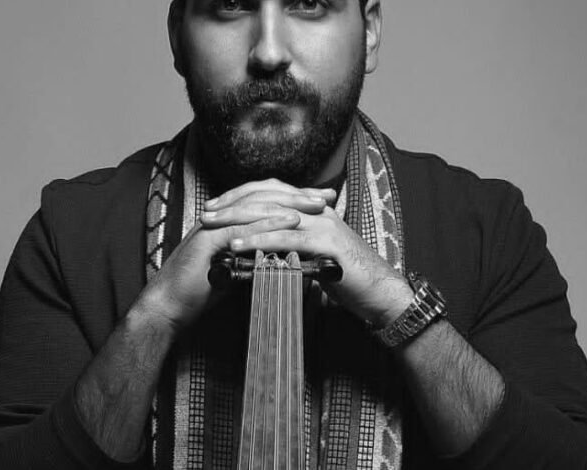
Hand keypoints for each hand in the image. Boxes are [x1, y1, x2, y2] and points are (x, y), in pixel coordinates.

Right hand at [136, 179, 334, 332]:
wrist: (168, 306)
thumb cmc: (199, 290)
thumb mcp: (235, 269)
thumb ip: (255, 257)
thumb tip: (284, 258)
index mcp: (228, 220)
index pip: (265, 200)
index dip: (294, 197)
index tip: (323, 200)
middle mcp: (221, 217)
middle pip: (264, 195)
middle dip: (298, 194)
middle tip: (326, 196)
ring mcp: (213, 226)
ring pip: (255, 205)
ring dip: (289, 204)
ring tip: (316, 205)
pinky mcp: (208, 240)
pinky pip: (242, 226)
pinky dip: (268, 222)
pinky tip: (290, 222)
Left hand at [202, 179, 413, 326]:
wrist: (381, 294)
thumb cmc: (349, 279)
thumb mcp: (318, 256)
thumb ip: (296, 246)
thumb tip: (269, 250)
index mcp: (314, 210)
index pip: (271, 194)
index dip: (241, 197)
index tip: (214, 207)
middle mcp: (318, 211)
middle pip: (267, 199)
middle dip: (232, 205)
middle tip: (205, 213)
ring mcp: (323, 225)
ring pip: (272, 214)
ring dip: (237, 220)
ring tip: (212, 227)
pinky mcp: (326, 244)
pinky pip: (285, 237)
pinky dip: (258, 239)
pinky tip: (237, 244)